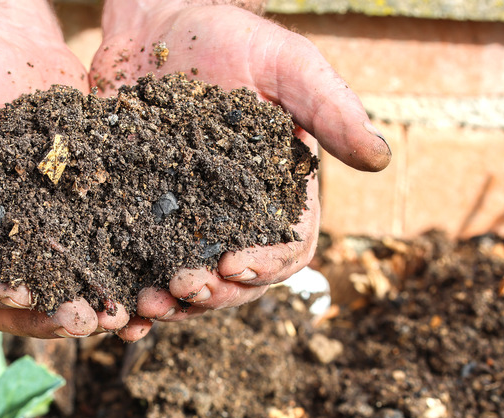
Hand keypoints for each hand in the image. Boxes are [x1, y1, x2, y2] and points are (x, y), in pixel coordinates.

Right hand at [0, 1, 131, 337]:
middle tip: (88, 319)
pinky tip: (148, 282)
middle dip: (51, 314)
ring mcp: (36, 234)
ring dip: (90, 306)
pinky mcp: (77, 216)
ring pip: (60, 287)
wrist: (9, 48)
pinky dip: (118, 273)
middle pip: (15, 298)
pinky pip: (96, 253)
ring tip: (125, 313)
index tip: (24, 292)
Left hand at [91, 0, 390, 339]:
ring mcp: (187, 214)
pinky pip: (142, 259)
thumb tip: (380, 160)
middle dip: (217, 291)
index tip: (236, 264)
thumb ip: (329, 108)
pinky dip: (136, 285)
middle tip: (187, 286)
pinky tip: (122, 298)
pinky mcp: (142, 208)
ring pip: (192, 278)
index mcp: (277, 187)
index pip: (289, 245)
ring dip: (177, 300)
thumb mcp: (285, 63)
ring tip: (151, 302)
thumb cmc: (225, 36)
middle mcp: (235, 211)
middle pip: (239, 275)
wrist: (153, 21)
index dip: (268, 264)